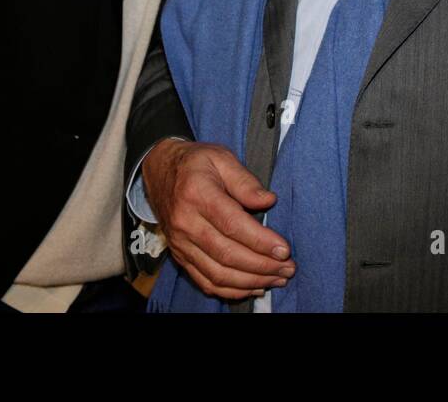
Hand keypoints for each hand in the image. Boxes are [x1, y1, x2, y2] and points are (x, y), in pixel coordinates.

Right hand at [141, 139, 294, 300]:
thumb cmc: (195, 163)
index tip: (284, 250)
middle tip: (288, 267)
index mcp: (197, 194)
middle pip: (227, 254)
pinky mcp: (180, 255)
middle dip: (262, 266)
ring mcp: (180, 243)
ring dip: (251, 281)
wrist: (158, 170)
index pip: (232, 224)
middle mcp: (185, 223)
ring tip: (277, 278)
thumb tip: (269, 201)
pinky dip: (231, 291)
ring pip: (217, 274)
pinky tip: (253, 287)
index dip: (260, 241)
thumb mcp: (221, 157)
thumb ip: (245, 181)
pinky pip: (205, 281)